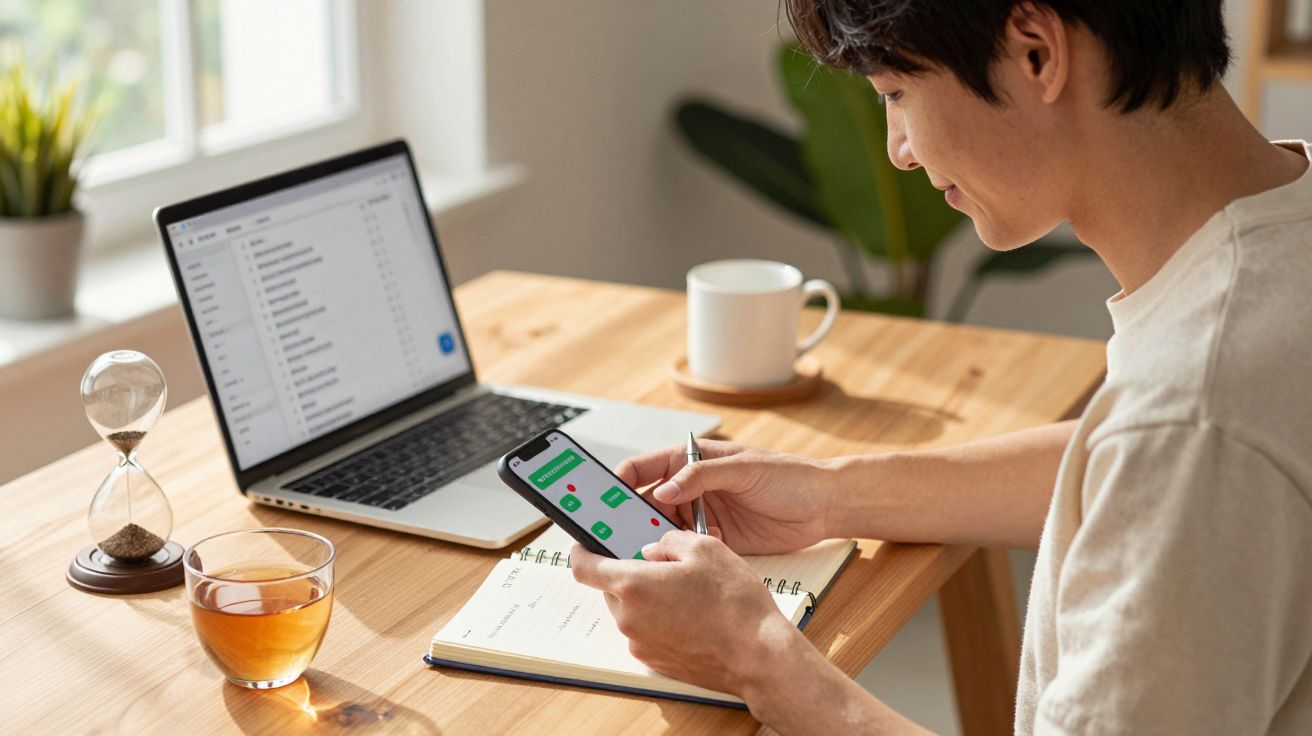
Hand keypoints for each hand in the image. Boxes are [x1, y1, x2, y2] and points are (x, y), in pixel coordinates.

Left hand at [570, 531, 806, 698]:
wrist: (758, 655)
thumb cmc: (735, 604)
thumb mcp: (705, 548)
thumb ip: (667, 541)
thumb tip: (652, 548)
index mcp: (634, 585)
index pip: (584, 567)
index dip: (581, 551)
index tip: (585, 543)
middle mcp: (629, 618)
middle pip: (611, 588)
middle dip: (629, 573)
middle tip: (661, 563)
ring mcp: (641, 643)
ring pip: (630, 610)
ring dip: (647, 597)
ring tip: (686, 591)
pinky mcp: (656, 661)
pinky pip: (646, 631)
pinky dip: (659, 619)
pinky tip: (691, 614)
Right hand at [617, 440, 832, 554]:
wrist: (825, 506)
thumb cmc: (790, 476)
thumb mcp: (744, 469)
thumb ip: (701, 477)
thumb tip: (663, 491)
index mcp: (693, 461)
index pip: (645, 468)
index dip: (621, 481)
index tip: (605, 499)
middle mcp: (693, 487)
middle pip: (648, 501)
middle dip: (632, 515)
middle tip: (620, 531)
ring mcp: (704, 514)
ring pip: (665, 527)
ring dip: (658, 537)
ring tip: (652, 548)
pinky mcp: (717, 539)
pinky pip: (688, 547)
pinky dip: (685, 552)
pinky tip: (694, 553)